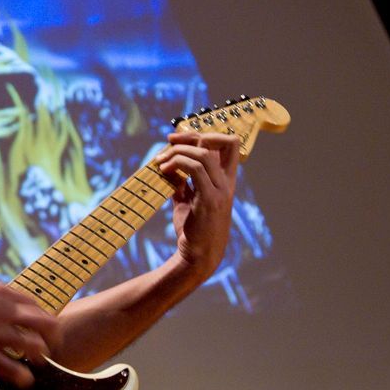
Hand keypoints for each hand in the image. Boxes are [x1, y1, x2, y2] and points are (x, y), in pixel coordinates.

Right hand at [0, 273, 58, 388]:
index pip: (34, 305)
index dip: (42, 316)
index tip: (42, 324)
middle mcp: (1, 314)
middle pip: (44, 325)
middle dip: (52, 336)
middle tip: (51, 345)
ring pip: (33, 348)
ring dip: (40, 356)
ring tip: (39, 363)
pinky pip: (10, 369)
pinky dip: (22, 376)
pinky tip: (23, 380)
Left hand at [154, 131, 238, 274]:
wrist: (198, 256)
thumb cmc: (193, 229)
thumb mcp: (187, 200)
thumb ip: (182, 181)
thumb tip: (167, 164)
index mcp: (225, 180)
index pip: (229, 144)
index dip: (204, 133)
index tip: (178, 138)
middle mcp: (227, 183)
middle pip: (220, 142)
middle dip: (191, 136)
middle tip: (169, 141)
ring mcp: (221, 191)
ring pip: (204, 154)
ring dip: (178, 152)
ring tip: (160, 162)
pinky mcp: (210, 200)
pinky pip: (196, 170)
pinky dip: (178, 164)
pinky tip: (164, 170)